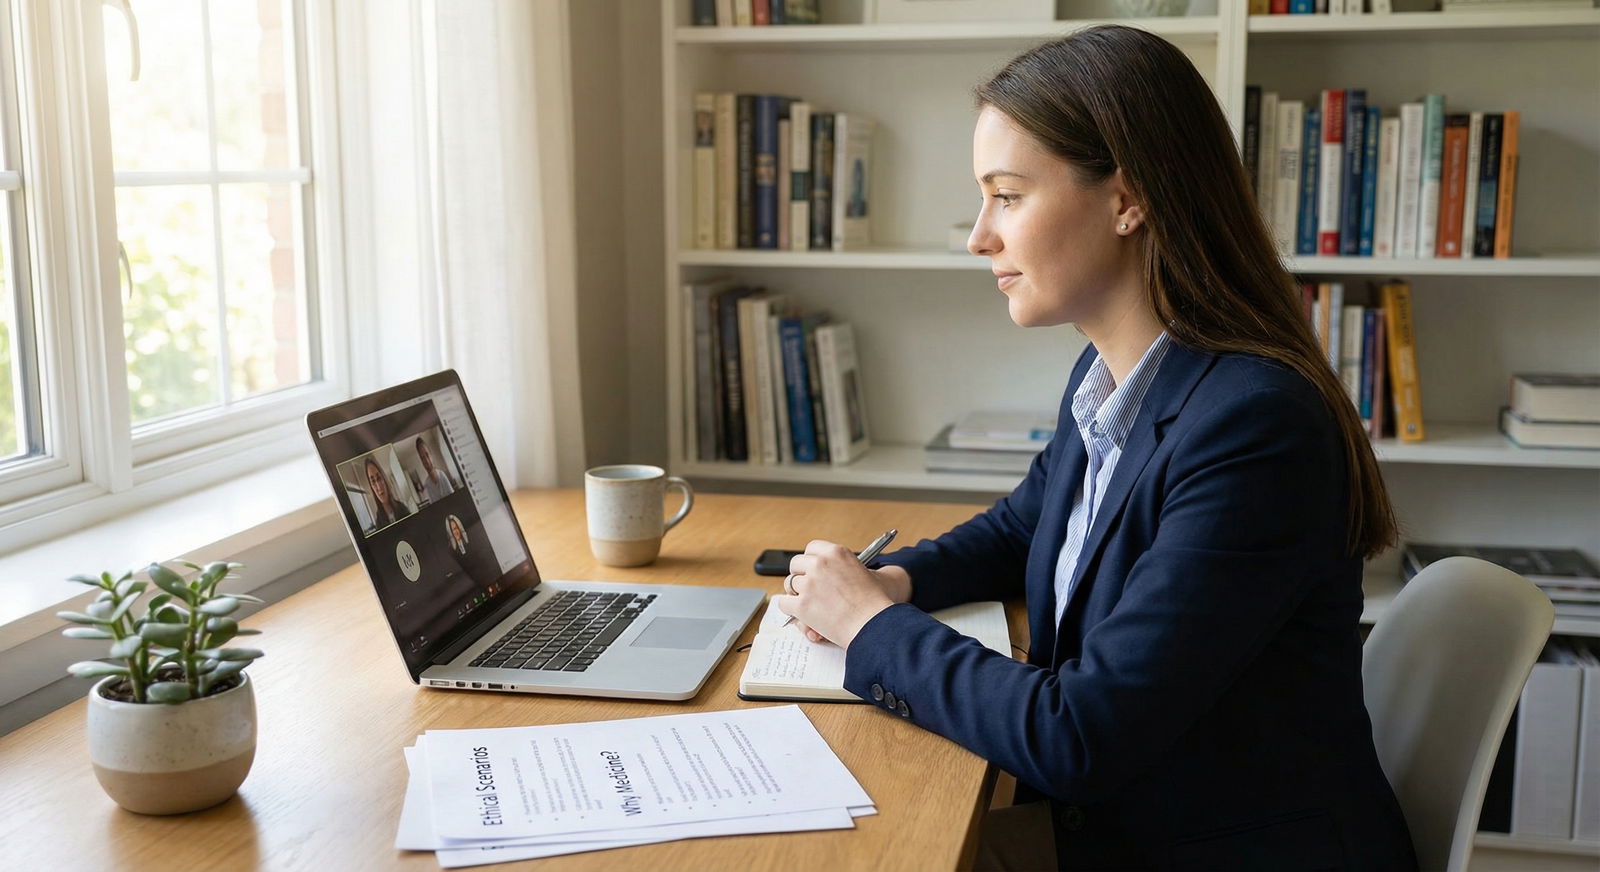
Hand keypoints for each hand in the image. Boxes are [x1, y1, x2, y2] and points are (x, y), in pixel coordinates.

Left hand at [774, 541, 910, 648]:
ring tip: (811, 604)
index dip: (811, 561)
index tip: (813, 569)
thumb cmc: (873, 603)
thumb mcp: (860, 572)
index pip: (812, 548)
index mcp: (836, 552)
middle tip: (810, 588)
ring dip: (797, 594)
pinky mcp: (802, 604)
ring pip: (789, 584)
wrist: (874, 624)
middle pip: (796, 564)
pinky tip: (804, 615)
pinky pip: (784, 603)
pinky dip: (791, 611)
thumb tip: (817, 575)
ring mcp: (809, 583)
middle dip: (801, 576)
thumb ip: (838, 568)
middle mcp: (820, 564)